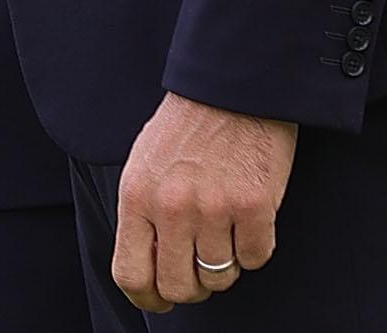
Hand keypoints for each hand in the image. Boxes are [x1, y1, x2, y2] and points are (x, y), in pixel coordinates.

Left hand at [114, 91, 295, 310]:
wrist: (231, 85)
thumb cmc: (187, 125)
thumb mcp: (145, 164)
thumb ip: (142, 216)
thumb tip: (148, 270)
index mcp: (137, 197)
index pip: (131, 275)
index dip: (148, 299)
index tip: (160, 299)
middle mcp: (172, 207)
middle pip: (179, 288)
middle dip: (192, 287)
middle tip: (200, 268)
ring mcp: (214, 208)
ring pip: (220, 278)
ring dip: (225, 263)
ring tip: (225, 230)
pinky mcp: (254, 205)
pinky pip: (255, 258)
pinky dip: (255, 247)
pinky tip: (249, 219)